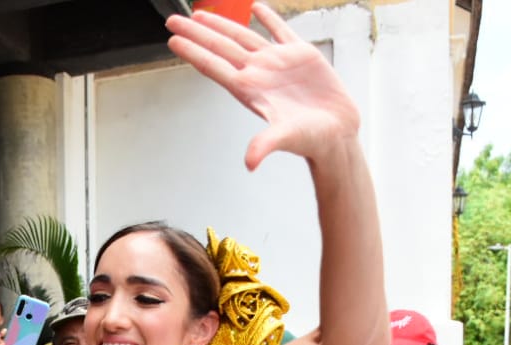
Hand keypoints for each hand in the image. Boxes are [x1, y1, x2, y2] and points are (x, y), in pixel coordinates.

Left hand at [166, 6, 360, 170]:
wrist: (337, 134)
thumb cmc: (311, 139)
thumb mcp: (286, 138)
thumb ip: (265, 145)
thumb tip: (250, 162)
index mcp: (250, 89)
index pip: (213, 66)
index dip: (193, 52)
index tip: (173, 40)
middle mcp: (259, 73)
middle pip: (220, 47)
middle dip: (196, 33)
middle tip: (174, 20)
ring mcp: (277, 62)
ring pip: (243, 36)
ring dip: (222, 24)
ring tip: (201, 14)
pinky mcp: (301, 54)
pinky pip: (280, 30)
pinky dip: (268, 17)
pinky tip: (256, 7)